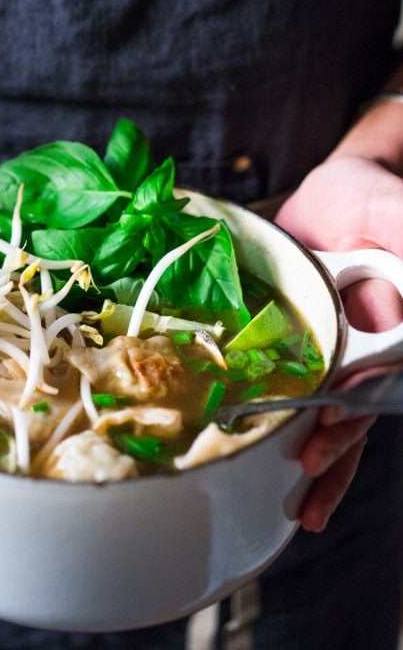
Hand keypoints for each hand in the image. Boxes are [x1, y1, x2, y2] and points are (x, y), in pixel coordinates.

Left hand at [274, 153, 402, 530]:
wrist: (334, 192)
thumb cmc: (370, 197)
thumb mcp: (393, 209)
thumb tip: (389, 305)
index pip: (394, 364)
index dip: (370, 388)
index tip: (342, 408)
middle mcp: (388, 346)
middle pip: (373, 402)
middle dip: (344, 436)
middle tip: (314, 460)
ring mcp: (357, 356)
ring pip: (352, 418)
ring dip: (333, 459)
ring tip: (308, 503)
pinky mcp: (324, 359)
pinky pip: (322, 406)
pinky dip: (315, 442)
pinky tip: (301, 485)